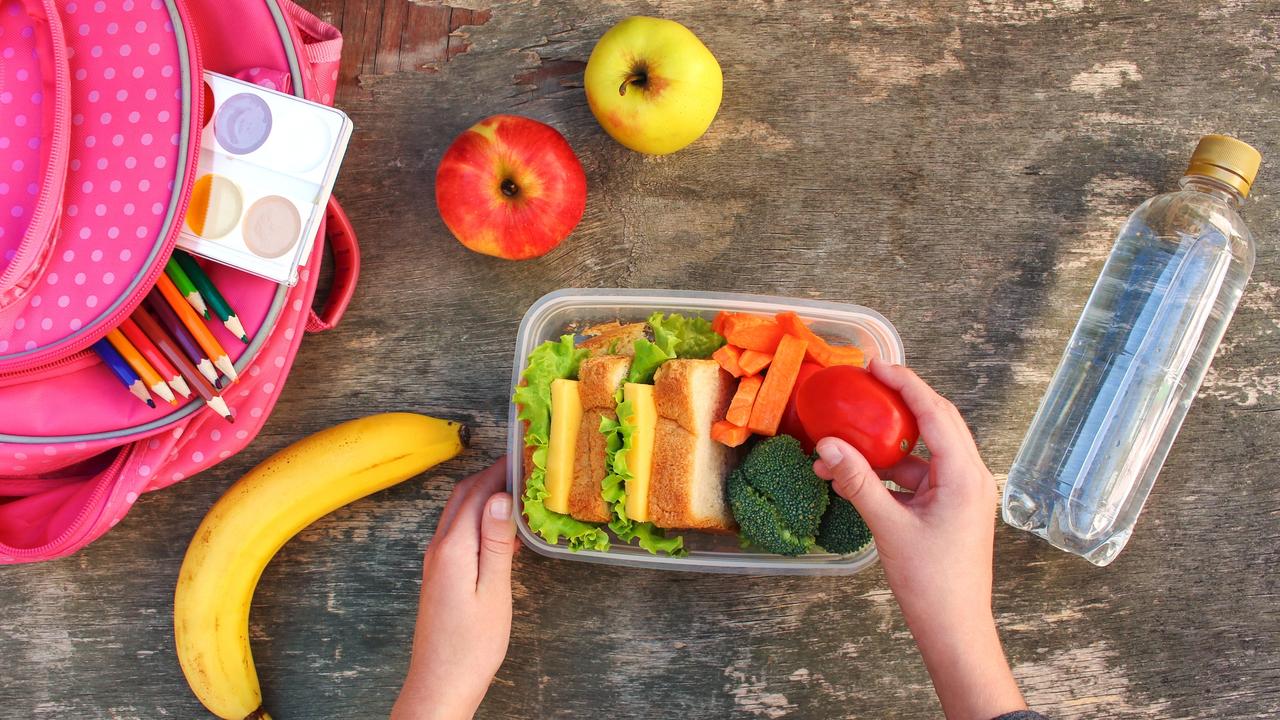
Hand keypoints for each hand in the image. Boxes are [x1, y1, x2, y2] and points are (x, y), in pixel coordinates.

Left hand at [392, 460, 516, 719]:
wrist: (440, 685)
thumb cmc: (470, 646)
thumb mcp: (492, 591)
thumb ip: (495, 542)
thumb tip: (499, 497)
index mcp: (453, 548)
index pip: (476, 493)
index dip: (499, 470)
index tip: (524, 454)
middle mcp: (439, 548)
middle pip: (462, 496)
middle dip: (490, 475)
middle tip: (523, 465)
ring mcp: (436, 562)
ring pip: (458, 513)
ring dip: (483, 495)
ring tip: (516, 490)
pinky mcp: (440, 575)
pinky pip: (458, 532)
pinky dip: (478, 518)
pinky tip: (501, 530)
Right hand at [813, 360, 1024, 719]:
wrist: (956, 630)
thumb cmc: (932, 584)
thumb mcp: (889, 527)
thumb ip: (858, 482)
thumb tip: (828, 446)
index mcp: (966, 475)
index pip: (936, 412)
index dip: (906, 383)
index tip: (876, 365)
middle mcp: (971, 478)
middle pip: (937, 423)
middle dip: (901, 402)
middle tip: (867, 383)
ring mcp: (964, 494)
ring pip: (926, 452)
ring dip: (889, 444)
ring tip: (849, 439)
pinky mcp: (953, 510)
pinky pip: (921, 477)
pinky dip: (892, 471)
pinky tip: (859, 475)